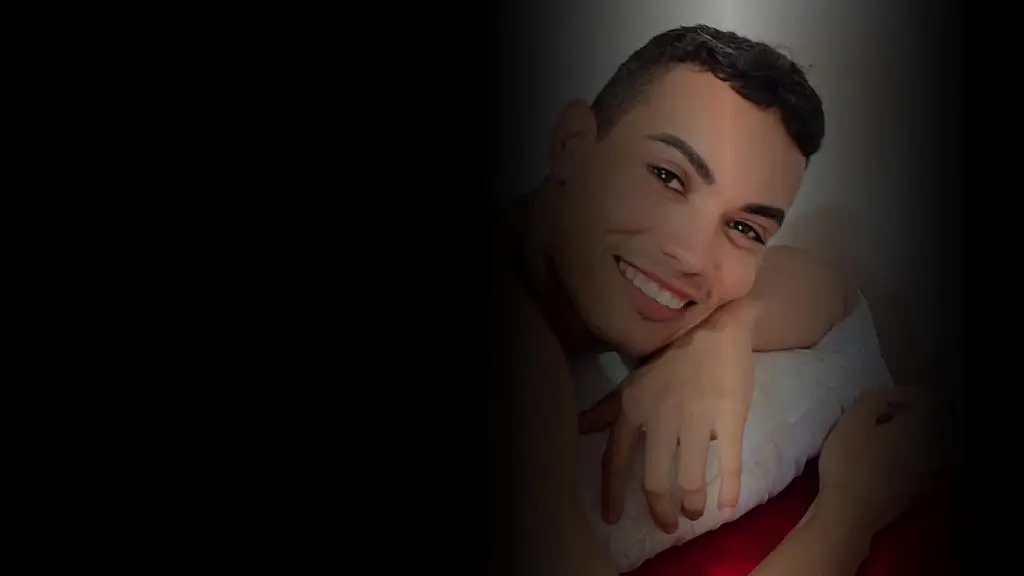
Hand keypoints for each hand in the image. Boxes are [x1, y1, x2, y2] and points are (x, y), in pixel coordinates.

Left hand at [578, 301, 758, 533]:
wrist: (716, 324)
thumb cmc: (672, 354)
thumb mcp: (633, 380)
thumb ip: (607, 408)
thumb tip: (579, 427)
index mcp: (633, 407)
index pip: (615, 459)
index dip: (612, 493)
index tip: (613, 518)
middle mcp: (660, 417)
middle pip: (653, 479)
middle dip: (659, 510)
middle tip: (667, 523)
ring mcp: (696, 418)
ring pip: (689, 479)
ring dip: (691, 505)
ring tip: (694, 513)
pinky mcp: (730, 418)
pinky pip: (730, 463)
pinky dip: (730, 490)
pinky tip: (729, 507)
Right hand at [816, 386, 945, 537]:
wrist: (848, 515)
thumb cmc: (849, 464)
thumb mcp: (852, 421)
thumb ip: (871, 399)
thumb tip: (881, 400)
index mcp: (921, 431)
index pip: (927, 399)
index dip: (900, 392)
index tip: (875, 398)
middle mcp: (930, 452)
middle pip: (924, 422)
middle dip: (900, 413)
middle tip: (872, 414)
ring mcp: (924, 475)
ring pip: (918, 444)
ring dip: (898, 435)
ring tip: (870, 437)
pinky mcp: (912, 493)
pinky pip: (911, 463)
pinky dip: (896, 455)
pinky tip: (872, 461)